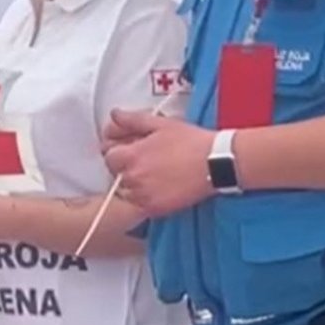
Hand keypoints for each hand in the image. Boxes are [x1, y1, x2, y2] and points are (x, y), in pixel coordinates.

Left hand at [102, 109, 217, 217]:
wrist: (217, 163)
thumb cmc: (191, 141)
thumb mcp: (161, 124)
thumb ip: (133, 120)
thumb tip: (115, 115)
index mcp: (131, 156)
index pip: (108, 157)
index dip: (118, 151)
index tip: (130, 149)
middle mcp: (133, 178)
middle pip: (116, 174)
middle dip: (125, 166)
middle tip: (146, 160)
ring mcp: (143, 196)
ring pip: (126, 192)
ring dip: (133, 184)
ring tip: (154, 174)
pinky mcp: (155, 209)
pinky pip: (139, 205)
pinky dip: (145, 197)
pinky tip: (161, 186)